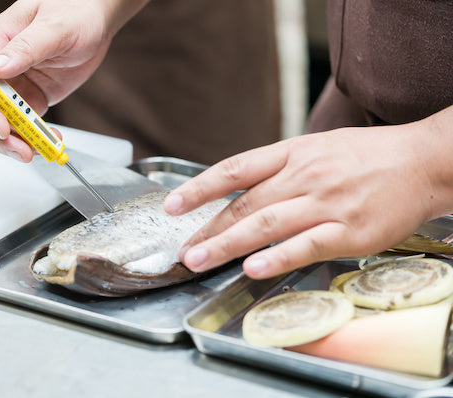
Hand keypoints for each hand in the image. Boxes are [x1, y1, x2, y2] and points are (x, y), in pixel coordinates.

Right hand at [0, 0, 147, 161]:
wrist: (96, 20)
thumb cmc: (75, 10)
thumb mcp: (54, 27)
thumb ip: (25, 48)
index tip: (1, 126)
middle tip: (20, 150)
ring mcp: (15, 84)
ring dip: (14, 141)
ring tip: (35, 152)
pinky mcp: (31, 97)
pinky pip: (24, 124)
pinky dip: (33, 138)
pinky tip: (49, 142)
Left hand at [164, 122, 444, 278]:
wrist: (423, 161)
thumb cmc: (366, 157)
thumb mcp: (316, 149)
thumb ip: (278, 169)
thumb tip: (239, 191)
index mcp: (292, 153)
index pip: (234, 170)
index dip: (199, 188)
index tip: (172, 206)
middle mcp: (303, 176)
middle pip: (244, 204)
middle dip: (208, 228)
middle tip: (182, 250)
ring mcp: (326, 203)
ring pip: (267, 224)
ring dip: (228, 244)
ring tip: (199, 260)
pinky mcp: (349, 230)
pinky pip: (306, 244)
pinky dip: (277, 257)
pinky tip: (252, 268)